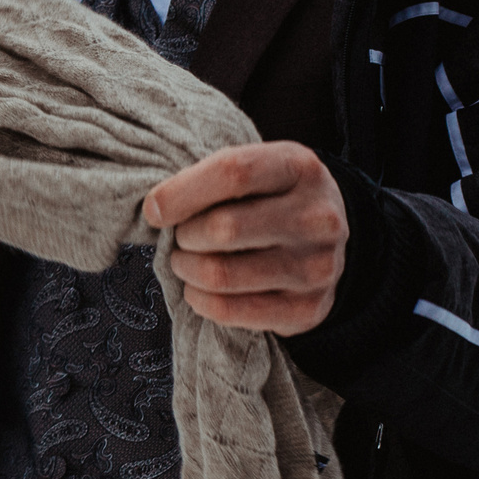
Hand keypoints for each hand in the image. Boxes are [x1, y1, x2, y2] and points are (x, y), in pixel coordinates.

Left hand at [142, 142, 346, 335]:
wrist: (324, 242)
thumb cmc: (271, 198)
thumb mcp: (255, 168)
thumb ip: (211, 179)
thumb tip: (156, 209)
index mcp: (300, 168)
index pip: (233, 172)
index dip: (182, 192)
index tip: (154, 210)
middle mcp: (317, 217)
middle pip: (224, 228)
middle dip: (184, 236)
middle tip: (181, 237)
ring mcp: (317, 266)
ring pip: (221, 275)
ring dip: (187, 269)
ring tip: (186, 262)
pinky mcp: (307, 308)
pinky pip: (229, 310)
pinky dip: (199, 300)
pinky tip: (198, 289)